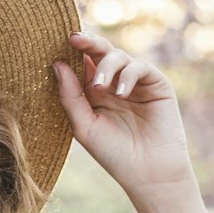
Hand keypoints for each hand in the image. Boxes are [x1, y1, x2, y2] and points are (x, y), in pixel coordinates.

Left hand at [53, 31, 196, 201]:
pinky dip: (128, 75)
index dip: (72, 52)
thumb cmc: (113, 154)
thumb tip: (57, 64)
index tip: (60, 42)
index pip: (82, 64)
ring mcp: (135, 83)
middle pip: (100, 52)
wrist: (148, 172)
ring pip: (119, 56)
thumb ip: (71, 96)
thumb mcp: (84, 126)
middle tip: (75, 40)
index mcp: (93, 93)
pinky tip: (121, 93)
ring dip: (106, 65)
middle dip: (88, 43)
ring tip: (99, 87)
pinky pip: (140, 67)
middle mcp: (114, 84)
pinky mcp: (156, 84)